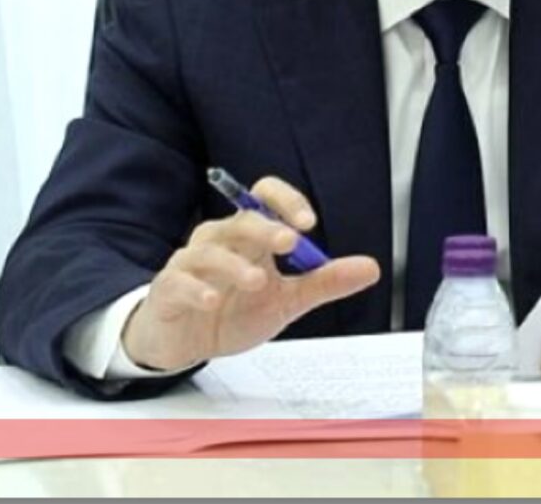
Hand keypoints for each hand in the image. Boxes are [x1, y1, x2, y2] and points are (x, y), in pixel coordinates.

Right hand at [122, 176, 379, 370]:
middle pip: (240, 220)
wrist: (184, 343)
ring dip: (234, 264)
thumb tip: (371, 268)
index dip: (285, 202)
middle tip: (289, 243)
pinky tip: (210, 300)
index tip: (307, 222)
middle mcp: (219, 240)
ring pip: (209, 249)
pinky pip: (179, 280)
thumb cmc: (233, 310)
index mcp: (249, 236)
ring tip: (257, 281)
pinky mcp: (169, 289)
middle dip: (264, 228)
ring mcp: (191, 263)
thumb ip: (324, 282)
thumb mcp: (286, 300)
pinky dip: (195, 288)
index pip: (263, 198)